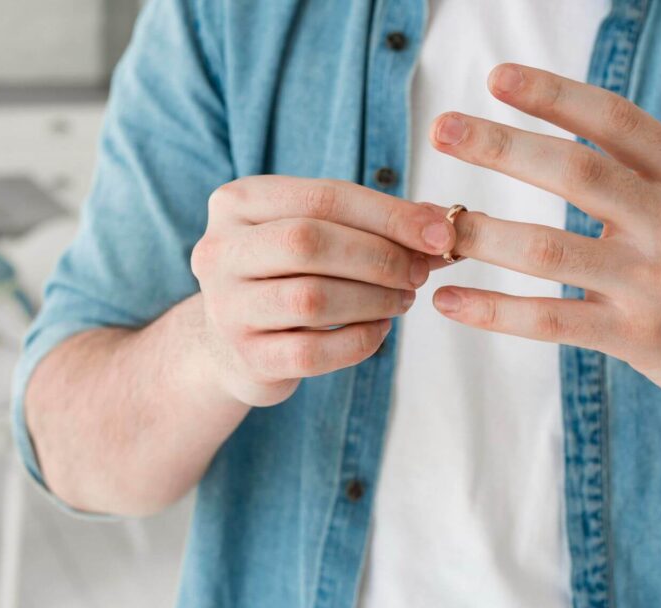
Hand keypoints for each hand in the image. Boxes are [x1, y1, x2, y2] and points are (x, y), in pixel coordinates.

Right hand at [191, 176, 453, 405]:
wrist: (231, 342)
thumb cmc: (285, 273)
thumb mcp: (315, 232)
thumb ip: (370, 223)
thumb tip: (442, 224)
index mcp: (236, 202)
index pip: (322, 198)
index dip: (389, 215)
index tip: (440, 232)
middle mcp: (219, 251)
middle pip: (309, 242)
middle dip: (379, 257)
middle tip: (421, 271)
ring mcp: (226, 307)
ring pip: (311, 298)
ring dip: (374, 299)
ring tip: (403, 299)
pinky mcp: (246, 357)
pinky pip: (313, 352)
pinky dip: (359, 341)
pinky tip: (379, 331)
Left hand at [426, 27, 660, 423]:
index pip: (615, 121)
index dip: (554, 96)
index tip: (497, 79)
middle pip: (576, 172)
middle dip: (502, 148)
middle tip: (440, 130)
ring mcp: (656, 282)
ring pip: (552, 249)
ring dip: (484, 234)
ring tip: (432, 226)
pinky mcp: (639, 337)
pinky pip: (553, 320)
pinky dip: (497, 313)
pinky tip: (449, 302)